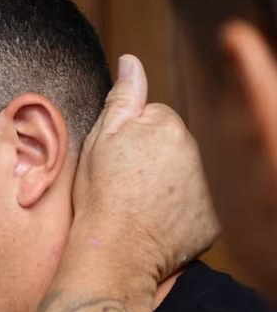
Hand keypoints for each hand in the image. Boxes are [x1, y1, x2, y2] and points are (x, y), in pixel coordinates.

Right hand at [72, 55, 219, 284]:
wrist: (116, 250)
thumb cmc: (102, 195)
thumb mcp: (100, 139)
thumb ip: (122, 98)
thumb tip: (132, 61)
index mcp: (167, 126)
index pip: (153, 117)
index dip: (130, 137)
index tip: (117, 160)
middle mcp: (195, 151)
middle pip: (172, 144)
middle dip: (152, 157)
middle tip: (126, 183)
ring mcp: (207, 187)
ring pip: (184, 173)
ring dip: (167, 183)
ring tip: (139, 204)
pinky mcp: (211, 219)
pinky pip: (196, 206)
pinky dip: (179, 212)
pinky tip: (156, 222)